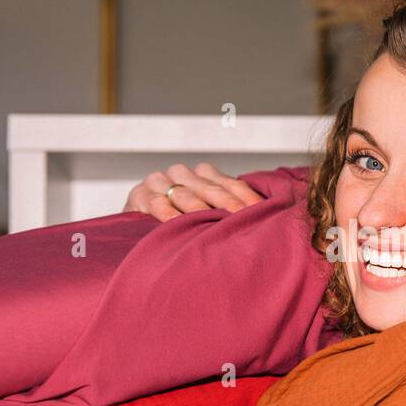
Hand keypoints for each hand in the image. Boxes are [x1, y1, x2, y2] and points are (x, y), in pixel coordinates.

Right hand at [123, 163, 263, 221]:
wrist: (136, 232)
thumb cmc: (180, 227)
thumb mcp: (205, 216)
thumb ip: (227, 212)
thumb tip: (268, 220)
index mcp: (203, 174)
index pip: (233, 184)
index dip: (249, 200)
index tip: (269, 214)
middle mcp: (182, 173)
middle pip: (213, 189)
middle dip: (232, 208)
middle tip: (250, 223)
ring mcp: (159, 182)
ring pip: (187, 195)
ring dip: (203, 212)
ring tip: (220, 226)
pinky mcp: (139, 195)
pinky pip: (158, 204)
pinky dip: (171, 215)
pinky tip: (181, 227)